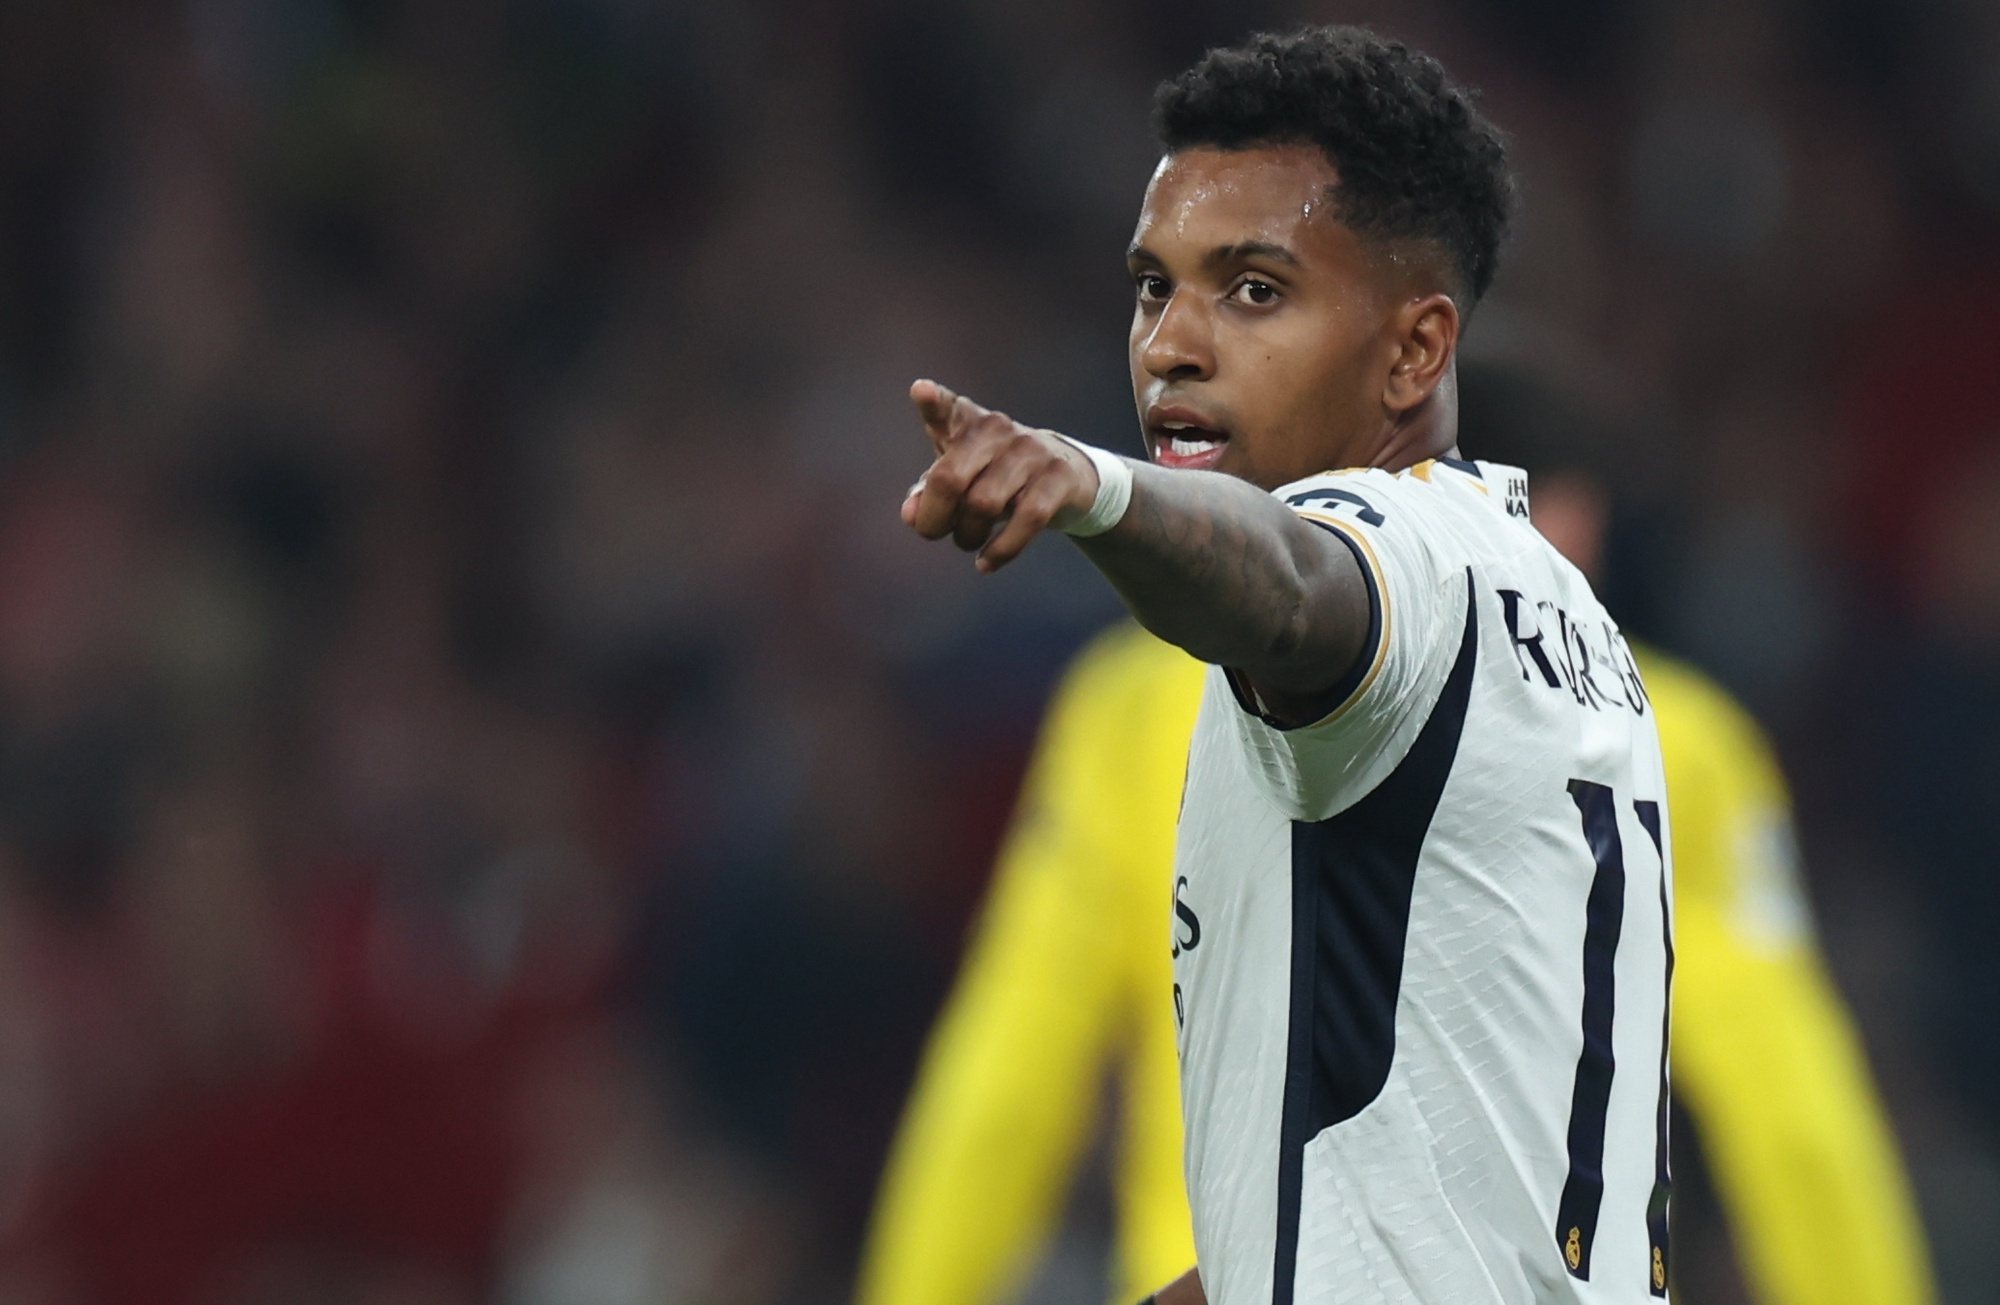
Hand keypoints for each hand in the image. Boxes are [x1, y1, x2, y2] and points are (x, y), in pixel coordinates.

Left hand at [900, 379, 1100, 572]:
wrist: (1066, 474)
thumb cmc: (995, 475)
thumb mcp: (959, 479)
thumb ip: (927, 493)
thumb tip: (911, 515)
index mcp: (967, 422)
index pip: (946, 408)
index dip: (932, 402)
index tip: (921, 391)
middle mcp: (997, 428)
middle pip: (950, 479)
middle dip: (934, 517)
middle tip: (933, 533)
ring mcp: (1030, 451)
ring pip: (984, 504)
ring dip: (968, 535)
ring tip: (967, 541)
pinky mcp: (1058, 477)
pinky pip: (1026, 520)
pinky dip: (1001, 550)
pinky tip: (985, 564)